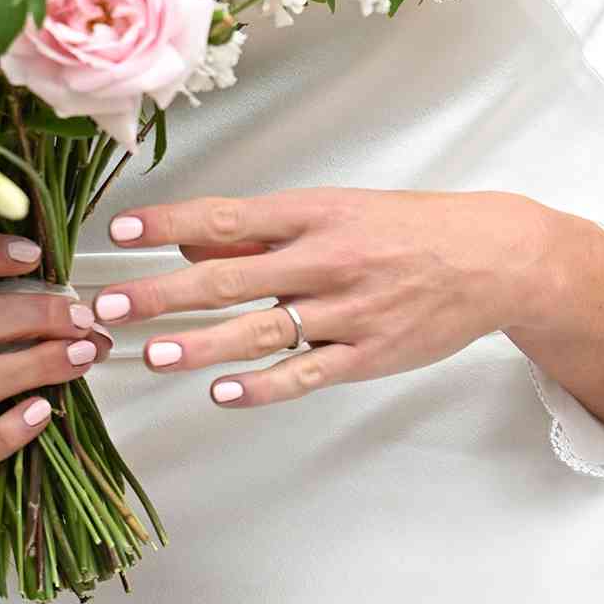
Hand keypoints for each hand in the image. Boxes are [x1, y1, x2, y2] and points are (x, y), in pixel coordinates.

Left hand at [90, 188, 557, 408]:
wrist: (494, 258)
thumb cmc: (409, 229)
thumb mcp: (337, 210)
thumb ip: (265, 233)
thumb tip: (192, 244)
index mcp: (316, 214)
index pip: (228, 217)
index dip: (169, 224)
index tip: (120, 231)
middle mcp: (327, 260)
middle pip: (230, 278)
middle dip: (163, 294)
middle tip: (108, 307)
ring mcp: (348, 312)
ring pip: (262, 331)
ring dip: (203, 344)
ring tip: (155, 354)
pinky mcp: (368, 356)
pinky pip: (307, 374)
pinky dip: (264, 386)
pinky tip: (224, 393)